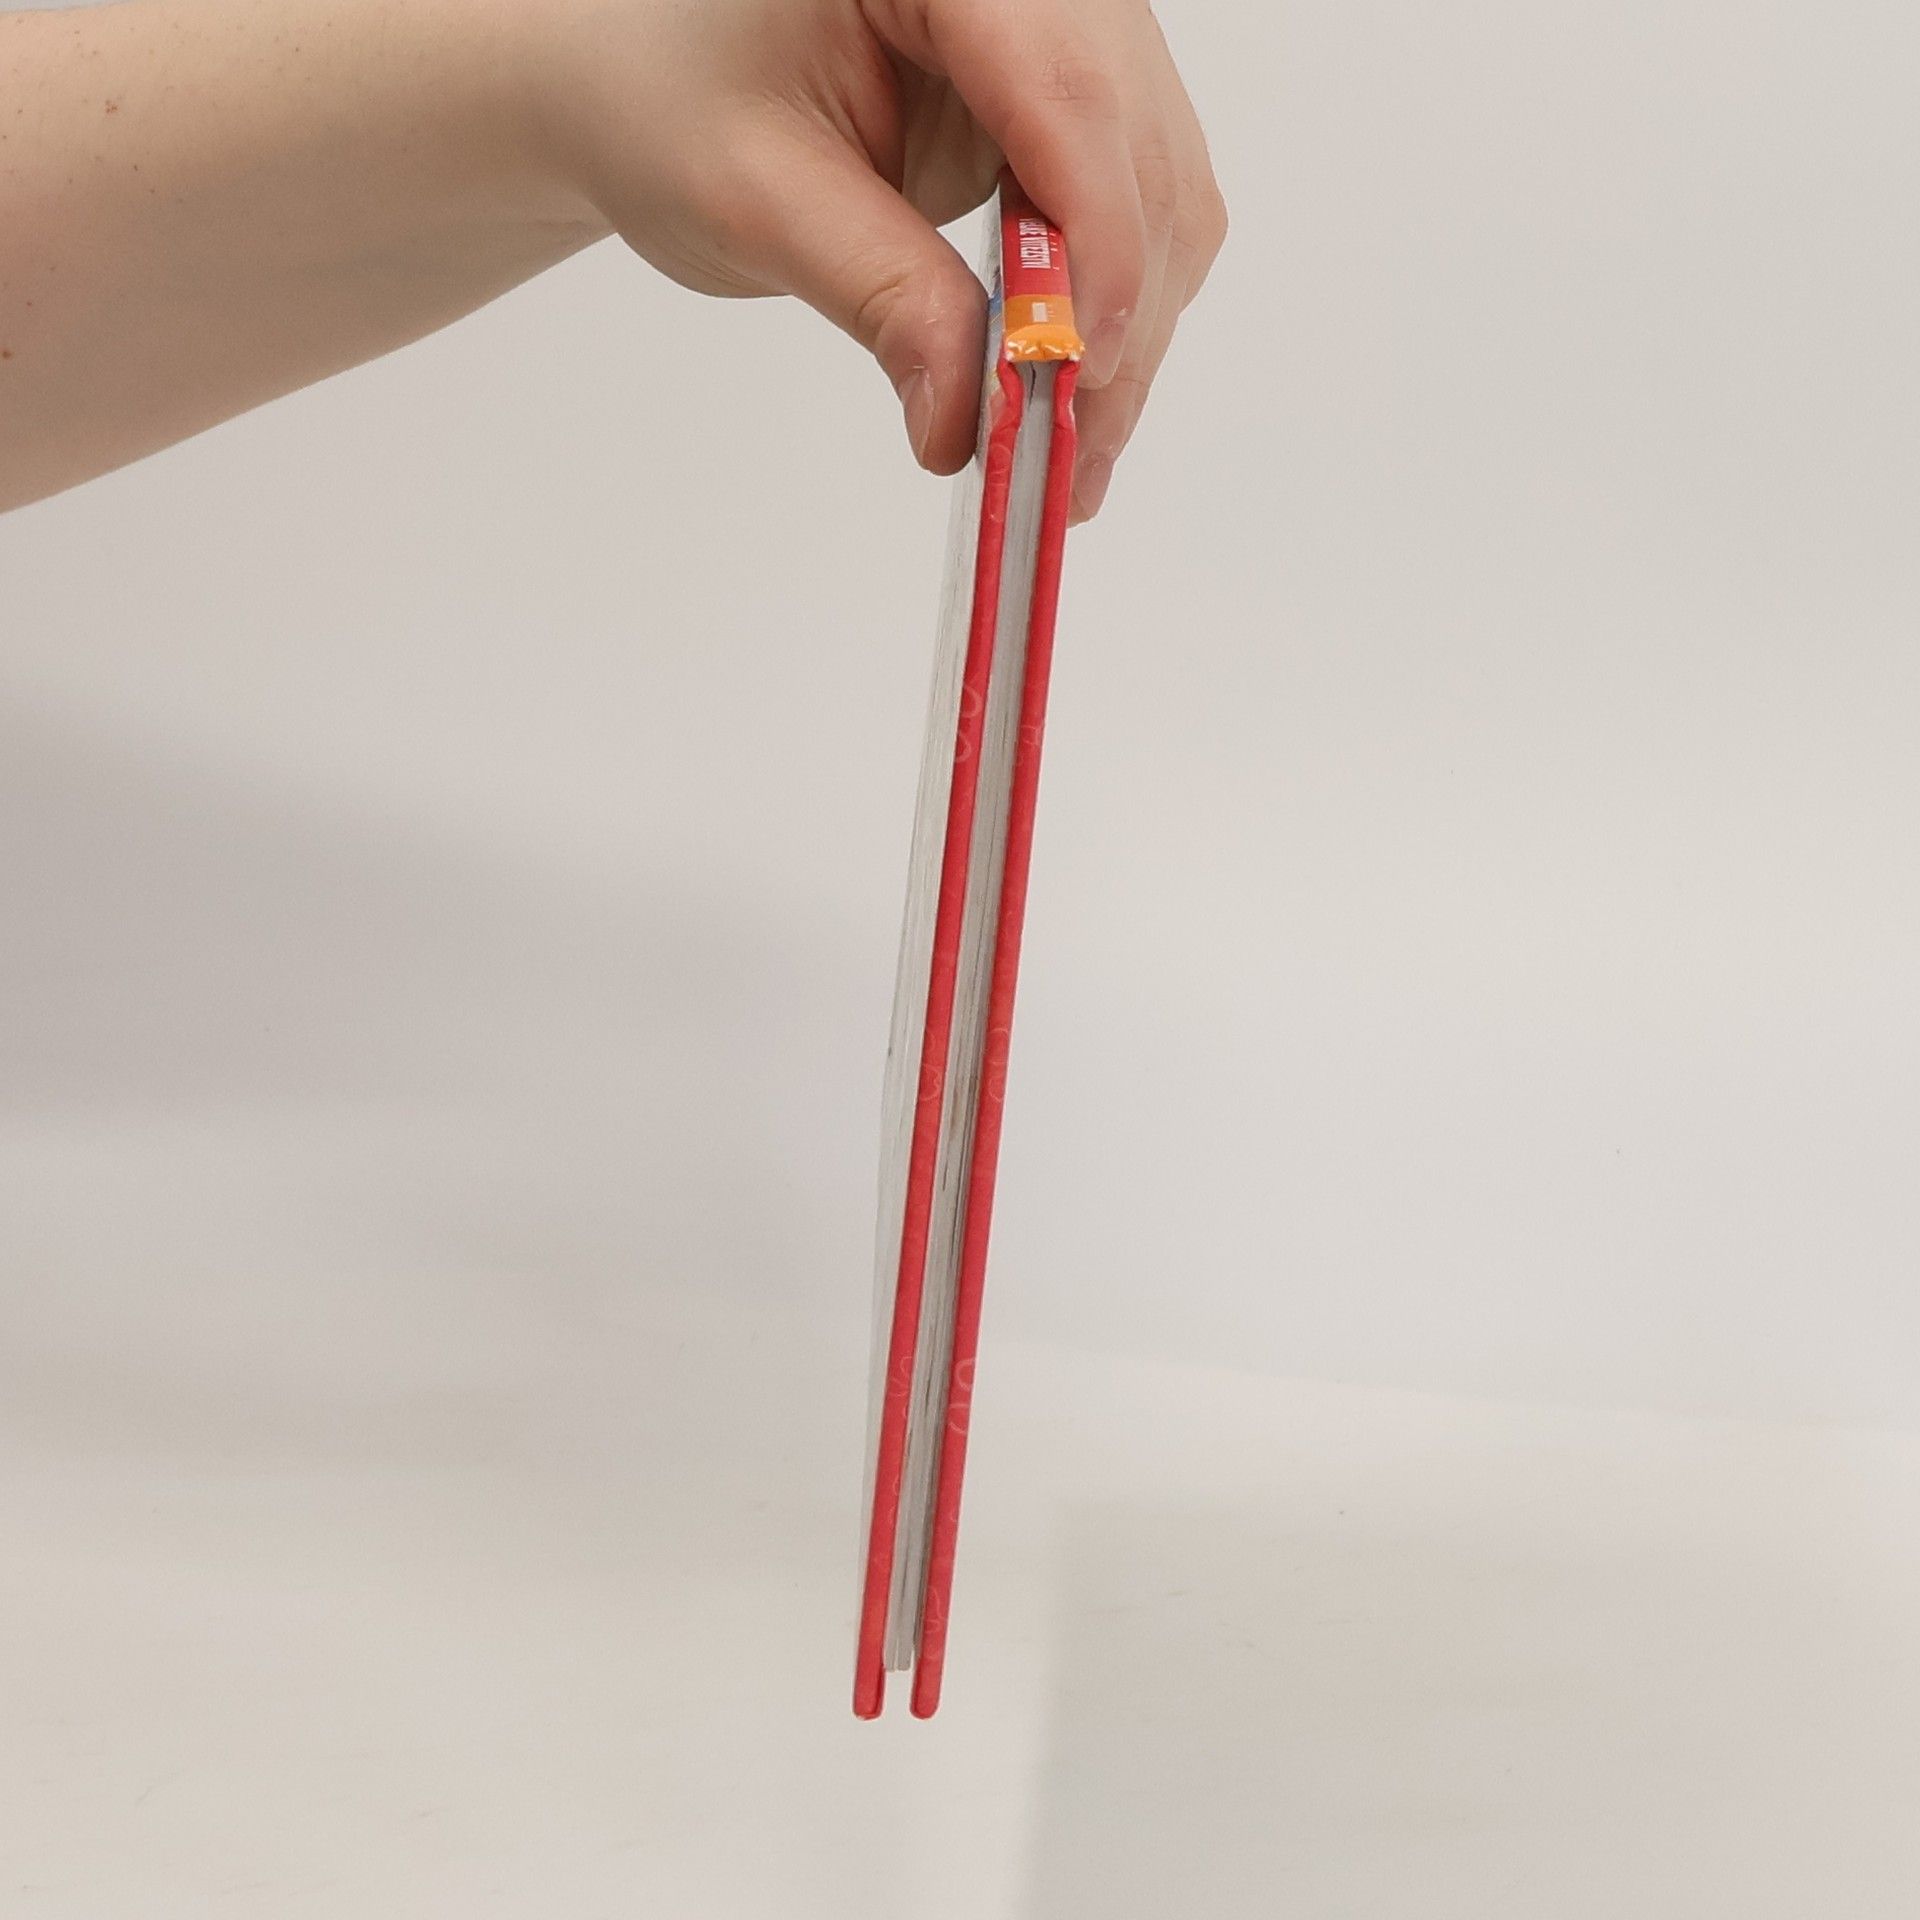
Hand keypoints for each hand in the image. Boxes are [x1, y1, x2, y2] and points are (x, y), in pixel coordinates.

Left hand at [532, 0, 1226, 519]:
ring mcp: (1069, 34)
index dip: (1095, 242)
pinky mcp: (1073, 103)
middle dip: (1115, 318)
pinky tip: (1069, 397)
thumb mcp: (758, 199)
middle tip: (1069, 463)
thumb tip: (966, 420)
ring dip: (1127, 333)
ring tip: (1067, 459)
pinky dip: (1113, 314)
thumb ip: (879, 298)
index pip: (1067, 89)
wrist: (649, 82)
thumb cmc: (673, 101)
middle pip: (1137, 152)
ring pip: (1163, 192)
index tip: (1073, 369)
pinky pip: (1139, 209)